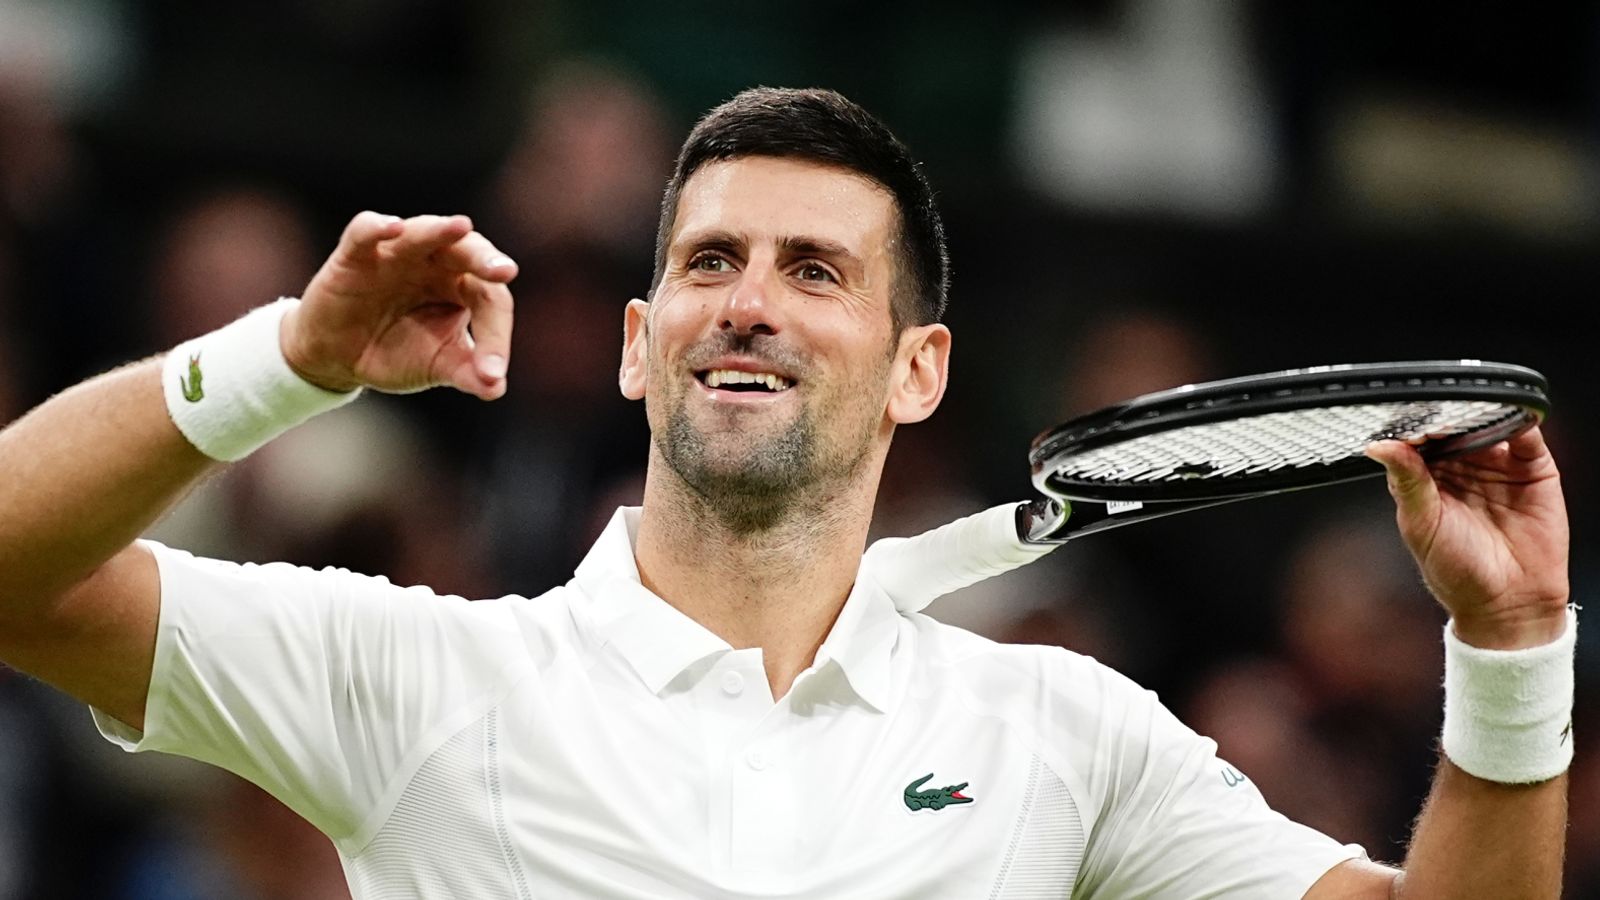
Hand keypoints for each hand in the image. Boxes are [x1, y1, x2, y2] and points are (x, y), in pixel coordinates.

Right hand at [281, 212, 518, 399]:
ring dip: (440, 230)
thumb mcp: (436, 366)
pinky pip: (365, 231)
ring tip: (460, 226)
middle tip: (504, 272)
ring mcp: (396, 254)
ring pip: (423, 232)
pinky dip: (377, 226)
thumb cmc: (396, 352)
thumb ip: (467, 373)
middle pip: (468, 250)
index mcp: (464, 286)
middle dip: (486, 259)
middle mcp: (436, 263)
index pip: (491, 300)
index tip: (492, 374)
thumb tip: (496, 389)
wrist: (339, 357)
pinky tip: (393, 227)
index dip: (495, 337)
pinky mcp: (354, 255)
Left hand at [1366, 427, 1569, 648]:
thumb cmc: (1456, 570)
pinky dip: (1519, 421)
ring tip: (1472, 410)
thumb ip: (1407, 481)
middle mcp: (1461, 466)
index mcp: (1426, 477)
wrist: (1508, 602)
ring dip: (1481, 413)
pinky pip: (1526, 436)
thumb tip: (1380, 447)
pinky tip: (1508, 416)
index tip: (1410, 417)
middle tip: (1441, 408)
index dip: (1414, 426)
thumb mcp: (1422, 523)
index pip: (1417, 439)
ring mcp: (1497, 464)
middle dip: (1447, 415)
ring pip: (1487, 424)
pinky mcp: (1532, 468)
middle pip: (1453, 426)